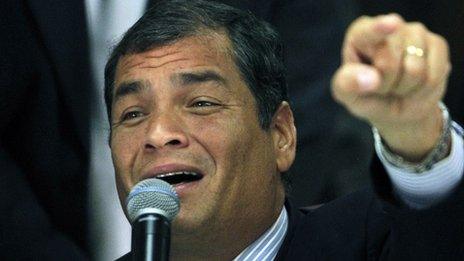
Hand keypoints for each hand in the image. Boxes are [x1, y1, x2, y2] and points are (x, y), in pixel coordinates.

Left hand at [332, 14, 450, 160]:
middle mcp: (389, 25)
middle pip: (389, 62)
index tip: (392, 24)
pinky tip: (415, 85)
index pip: (369, 32)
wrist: (395, 107)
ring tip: (397, 85)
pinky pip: (432, 76)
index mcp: (360, 34)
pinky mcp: (437, 44)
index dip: (380, 29)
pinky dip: (422, 90)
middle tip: (381, 86)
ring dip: (404, 88)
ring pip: (414, 70)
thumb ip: (348, 85)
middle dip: (385, 84)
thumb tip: (372, 79)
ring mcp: (416, 32)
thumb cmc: (366, 95)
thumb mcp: (348, 94)